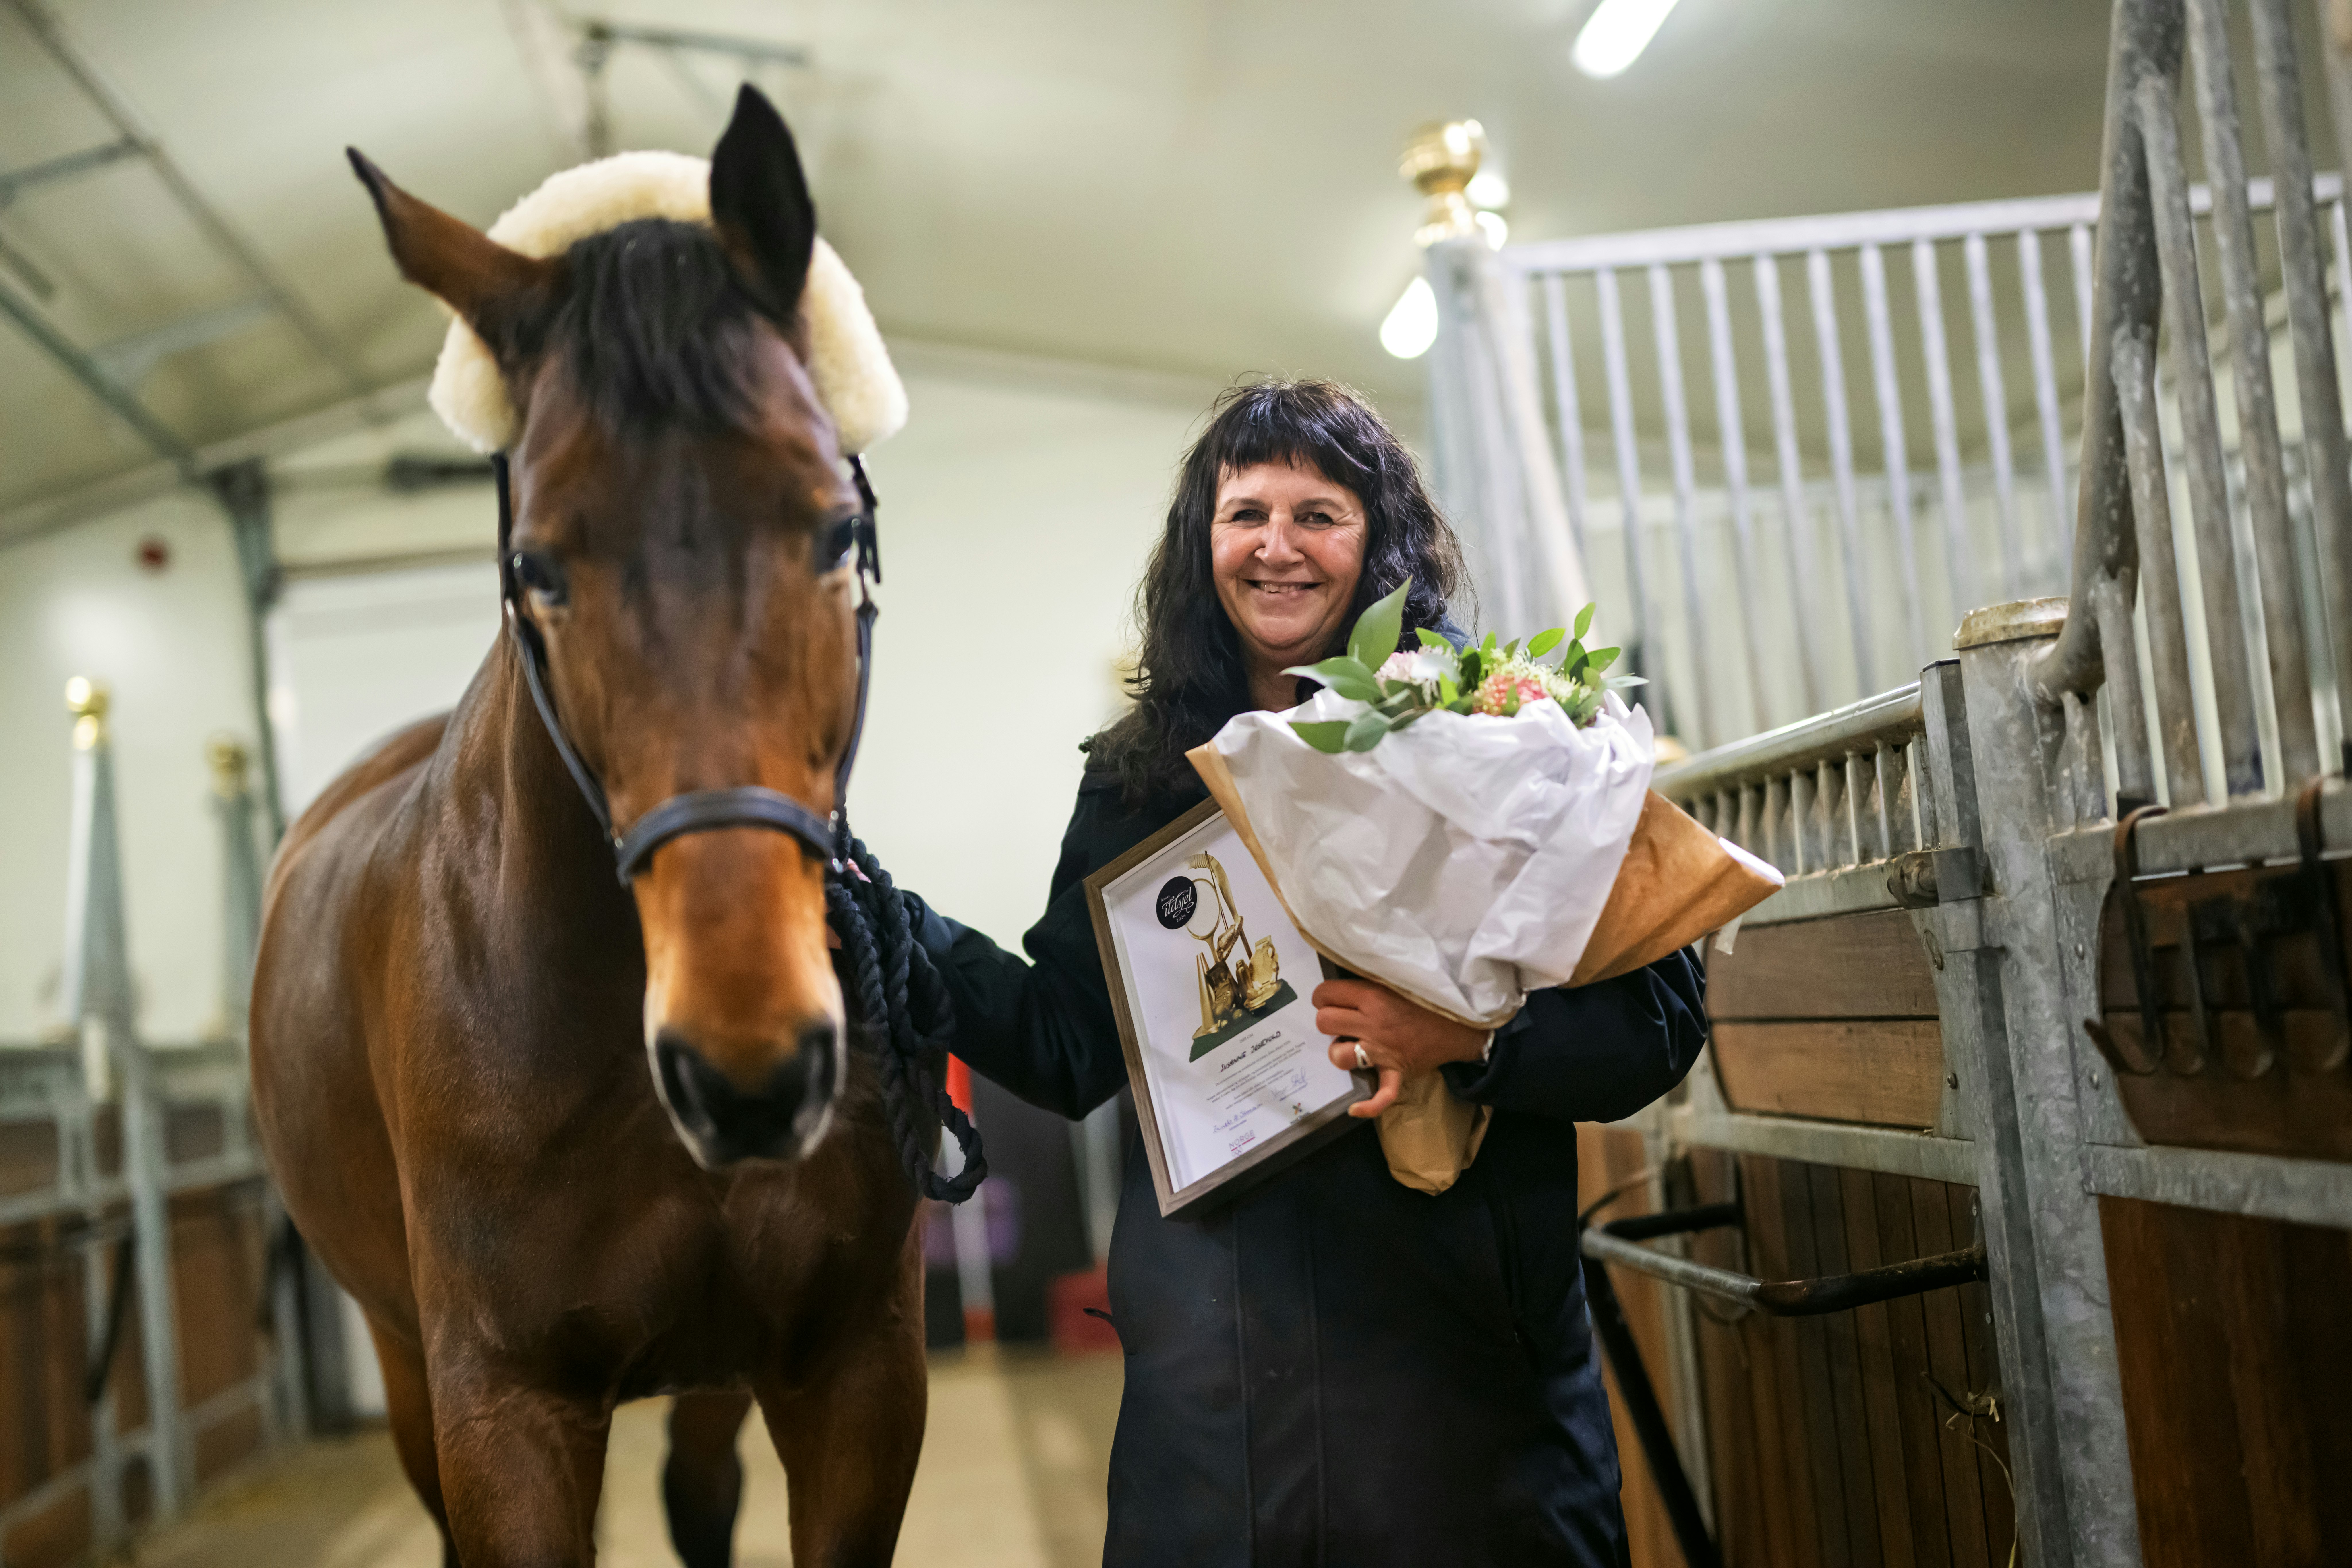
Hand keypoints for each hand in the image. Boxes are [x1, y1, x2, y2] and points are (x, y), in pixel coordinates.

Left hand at [1314, 978, 1487, 1118]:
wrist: (1458, 1025)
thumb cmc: (1425, 1001)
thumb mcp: (1394, 981)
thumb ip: (1367, 984)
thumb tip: (1339, 988)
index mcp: (1373, 996)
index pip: (1325, 993)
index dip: (1323, 996)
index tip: (1331, 999)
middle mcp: (1373, 1022)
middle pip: (1324, 1022)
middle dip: (1329, 1020)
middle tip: (1343, 1020)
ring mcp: (1383, 1050)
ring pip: (1339, 1054)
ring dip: (1341, 1051)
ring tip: (1351, 1046)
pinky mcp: (1396, 1072)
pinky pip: (1381, 1095)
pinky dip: (1368, 1105)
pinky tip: (1355, 1109)